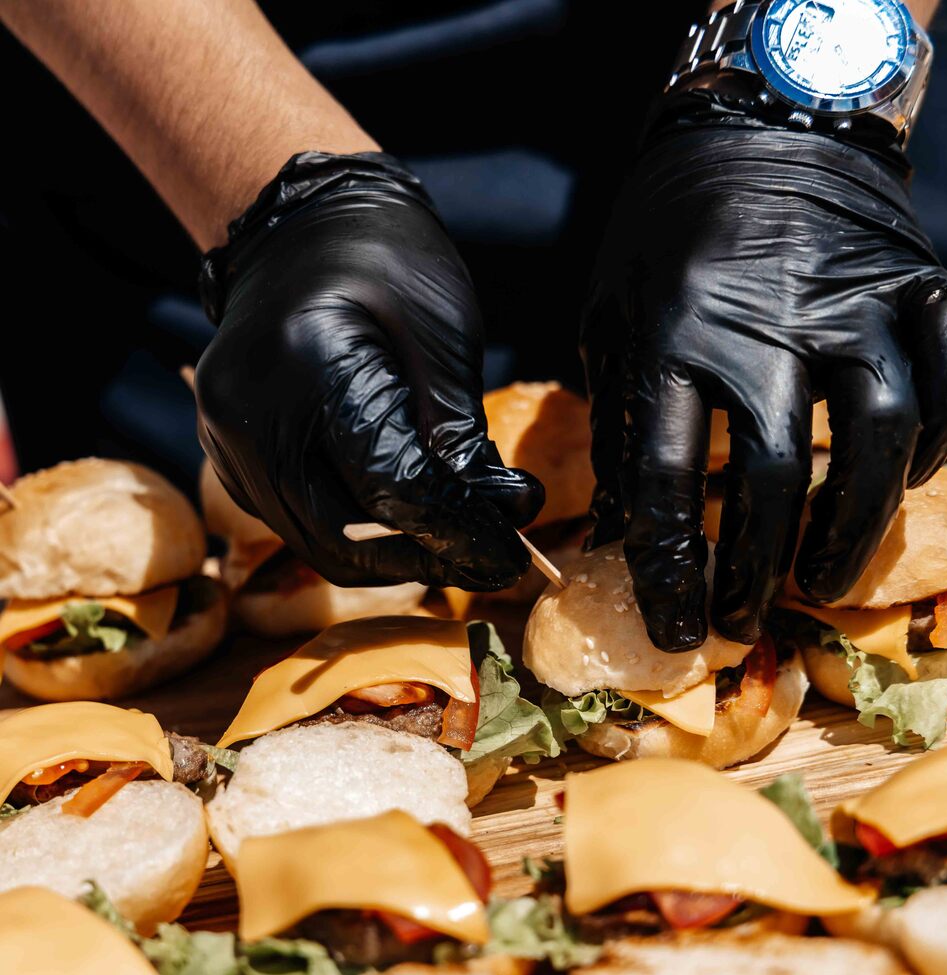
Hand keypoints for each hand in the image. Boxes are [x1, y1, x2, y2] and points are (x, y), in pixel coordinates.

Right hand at [196, 152, 543, 589]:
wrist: (300, 229)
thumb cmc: (383, 259)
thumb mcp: (441, 326)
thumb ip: (461, 426)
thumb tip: (503, 512)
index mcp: (304, 365)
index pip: (387, 485)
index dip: (455, 529)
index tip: (509, 555)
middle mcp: (248, 412)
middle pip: (341, 535)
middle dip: (421, 559)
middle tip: (484, 562)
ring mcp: (226, 439)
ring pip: (316, 543)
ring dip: (388, 557)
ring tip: (450, 543)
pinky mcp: (228, 456)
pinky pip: (295, 524)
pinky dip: (353, 535)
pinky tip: (400, 518)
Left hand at [581, 90, 946, 651]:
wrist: (756, 122)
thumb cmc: (665, 239)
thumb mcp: (612, 321)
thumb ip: (617, 424)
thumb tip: (616, 537)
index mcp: (673, 331)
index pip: (665, 478)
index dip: (671, 570)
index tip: (678, 631)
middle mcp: (767, 318)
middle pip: (775, 472)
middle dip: (760, 565)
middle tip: (748, 617)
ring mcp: (855, 296)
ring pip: (880, 435)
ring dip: (854, 526)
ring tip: (823, 579)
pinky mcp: (919, 281)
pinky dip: (939, 442)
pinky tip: (908, 483)